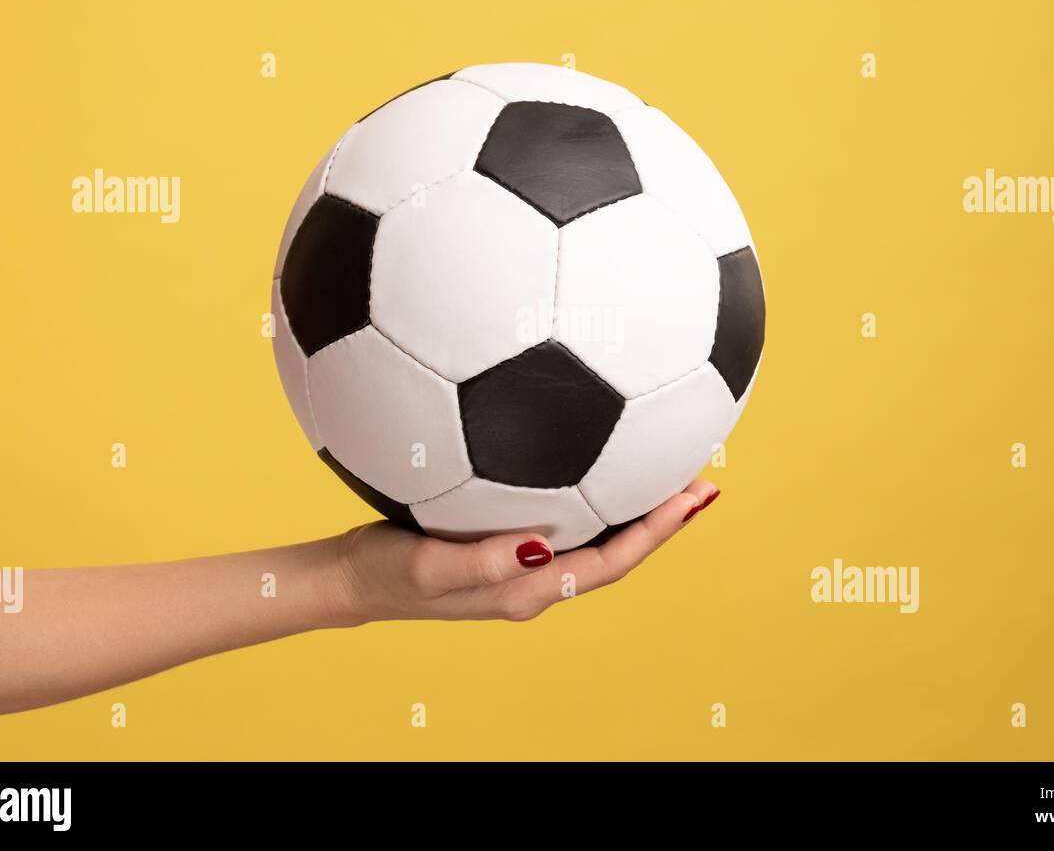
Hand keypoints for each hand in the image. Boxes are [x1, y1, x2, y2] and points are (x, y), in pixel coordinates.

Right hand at [330, 479, 719, 624]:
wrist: (351, 580)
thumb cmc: (383, 573)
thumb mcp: (425, 567)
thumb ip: (481, 561)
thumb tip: (540, 542)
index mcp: (528, 590)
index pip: (611, 562)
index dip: (657, 533)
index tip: (693, 499)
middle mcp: (535, 580)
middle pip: (618, 552)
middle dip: (663, 520)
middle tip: (702, 480)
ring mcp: (522, 565)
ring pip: (596, 538)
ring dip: (637, 510)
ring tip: (667, 471)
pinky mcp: (505, 546)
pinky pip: (567, 525)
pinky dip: (595, 497)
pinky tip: (595, 463)